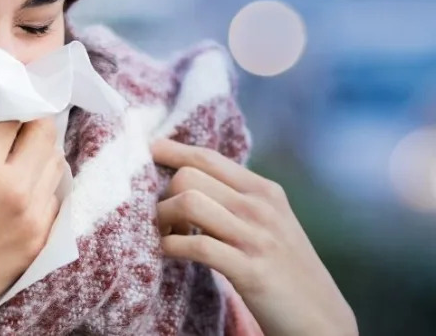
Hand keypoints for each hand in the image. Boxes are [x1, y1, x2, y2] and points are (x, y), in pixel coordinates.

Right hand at [0, 79, 66, 335]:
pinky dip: (41, 183)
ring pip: (56, 163)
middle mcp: (17, 188)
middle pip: (45, 132)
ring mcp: (33, 217)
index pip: (14, 112)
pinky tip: (16, 186)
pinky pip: (54, 196)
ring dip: (39, 150)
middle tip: (8, 122)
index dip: (7, 97)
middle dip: (29, 119)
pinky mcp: (39, 240)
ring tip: (12, 154)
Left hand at [151, 138, 357, 335]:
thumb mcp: (268, 222)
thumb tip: (187, 176)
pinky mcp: (250, 271)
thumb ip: (236, 198)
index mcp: (264, 191)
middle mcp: (261, 207)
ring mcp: (257, 238)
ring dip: (163, 219)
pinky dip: (171, 246)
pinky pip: (197, 246)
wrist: (322, 320)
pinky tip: (168, 252)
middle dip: (163, 195)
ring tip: (165, 235)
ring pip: (189, 202)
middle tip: (163, 219)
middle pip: (189, 177)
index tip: (148, 151)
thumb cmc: (285, 269)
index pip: (207, 157)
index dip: (172, 151)